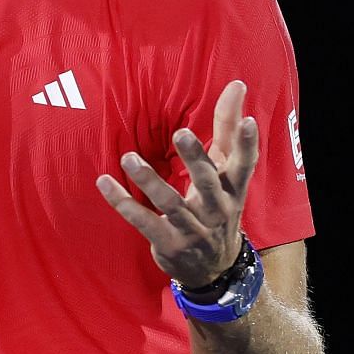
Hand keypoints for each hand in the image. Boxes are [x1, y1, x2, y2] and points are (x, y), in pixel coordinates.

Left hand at [97, 79, 257, 287]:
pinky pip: (142, 221)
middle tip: (180, 133)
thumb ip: (227, 129)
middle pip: (208, 181)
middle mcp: (217, 209)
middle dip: (195, 158)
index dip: (248, 143)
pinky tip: (104, 182)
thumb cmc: (217, 205)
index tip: (249, 120)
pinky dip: (122, 202)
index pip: (244, 164)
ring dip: (148, 180)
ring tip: (128, 158)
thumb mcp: (226, 172)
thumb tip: (237, 85)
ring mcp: (193, 229)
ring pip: (170, 203)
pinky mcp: (168, 243)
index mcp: (233, 189)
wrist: (213, 268)